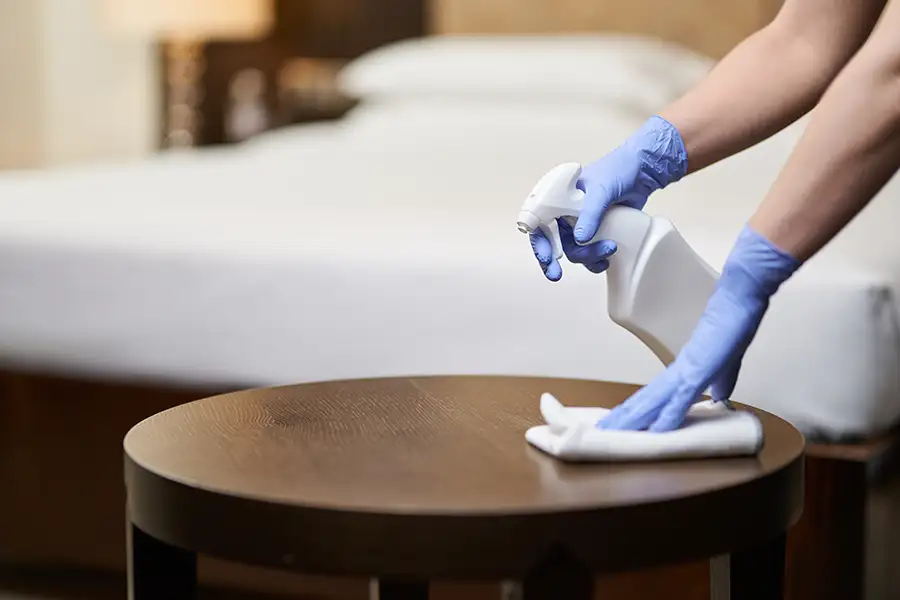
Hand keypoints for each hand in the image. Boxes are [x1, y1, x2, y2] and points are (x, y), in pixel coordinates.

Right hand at [531, 115, 687, 280]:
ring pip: (574, 251)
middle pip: (553, 243)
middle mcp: (566, 213)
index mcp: (558, 199)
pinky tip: (608, 259)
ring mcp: (581, 225)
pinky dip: (597, 260)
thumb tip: (580, 239)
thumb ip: (590, 214)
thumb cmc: (617, 170)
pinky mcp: (597, 233)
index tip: (546, 257)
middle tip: (555, 275)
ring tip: (609, 249)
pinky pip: (590, 254)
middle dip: (554, 260)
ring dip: (588, 257)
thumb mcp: (601, 190)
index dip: (539, 242)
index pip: (539, 223)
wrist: (642, 171)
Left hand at [596, 226, 800, 431]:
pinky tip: (655, 430)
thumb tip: (719, 396)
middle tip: (601, 433)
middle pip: (643, 400)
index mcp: (682, 371)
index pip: (652, 396)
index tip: (621, 424)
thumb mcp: (728, 362)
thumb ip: (722, 380)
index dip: (636, 411)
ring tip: (612, 433)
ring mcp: (686, 371)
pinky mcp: (698, 370)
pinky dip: (667, 416)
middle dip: (623, 419)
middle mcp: (677, 372)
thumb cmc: (733, 323)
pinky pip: (679, 398)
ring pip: (652, 400)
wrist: (738, 297)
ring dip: (633, 420)